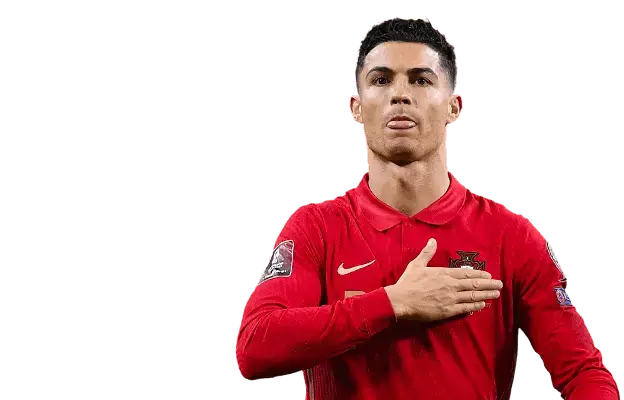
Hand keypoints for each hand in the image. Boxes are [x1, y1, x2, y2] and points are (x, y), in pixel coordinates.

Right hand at [384, 238, 502, 321]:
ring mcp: (450, 298)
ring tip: (496, 294)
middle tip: (499, 284)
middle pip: (473, 284)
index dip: (479, 274)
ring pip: (472, 296)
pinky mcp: (447, 310)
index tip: (489, 275)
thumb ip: (427, 253)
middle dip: (488, 284)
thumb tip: (432, 240)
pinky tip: (482, 305)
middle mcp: (450, 285)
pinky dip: (475, 306)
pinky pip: (465, 308)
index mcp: (443, 273)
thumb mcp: (416, 264)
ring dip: (486, 295)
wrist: (401, 300)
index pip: (466, 273)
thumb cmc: (408, 282)